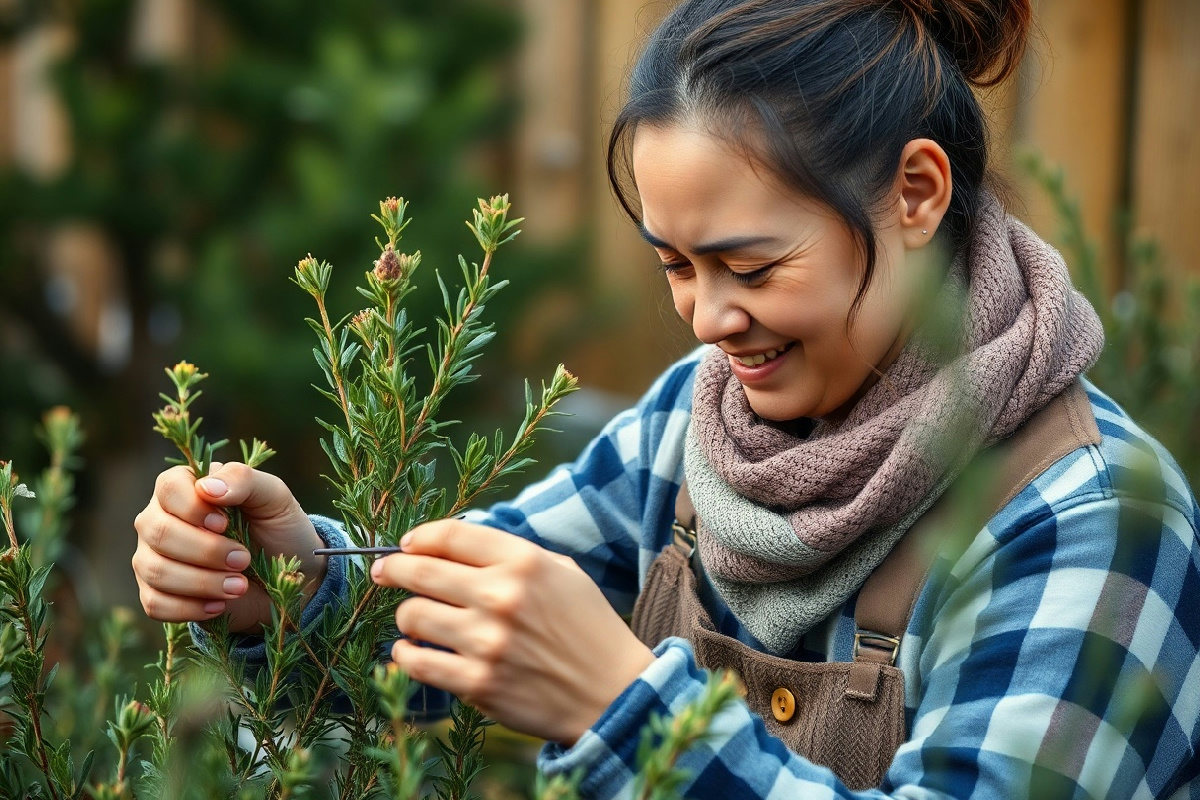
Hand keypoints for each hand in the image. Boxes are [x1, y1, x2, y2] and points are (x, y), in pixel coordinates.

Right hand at [132, 462, 326, 631]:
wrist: (286, 579)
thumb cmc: (277, 530)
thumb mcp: (274, 497)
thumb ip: (243, 480)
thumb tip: (207, 488)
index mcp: (183, 487)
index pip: (168, 487)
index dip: (194, 508)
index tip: (225, 524)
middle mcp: (159, 519)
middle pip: (159, 532)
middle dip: (206, 551)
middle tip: (244, 559)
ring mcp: (152, 557)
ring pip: (155, 570)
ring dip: (202, 582)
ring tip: (239, 585)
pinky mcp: (155, 593)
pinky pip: (154, 603)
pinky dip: (189, 608)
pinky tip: (218, 605)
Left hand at [371, 520, 655, 745]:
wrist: (612, 691)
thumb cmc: (586, 626)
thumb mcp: (561, 571)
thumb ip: (510, 553)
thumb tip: (451, 546)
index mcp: (523, 561)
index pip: (450, 535)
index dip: (419, 537)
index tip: (407, 545)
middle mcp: (502, 596)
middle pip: (420, 571)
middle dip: (393, 569)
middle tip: (383, 572)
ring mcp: (487, 642)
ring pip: (412, 616)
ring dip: (407, 616)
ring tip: (414, 620)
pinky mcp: (478, 683)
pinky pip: (417, 663)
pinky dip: (406, 655)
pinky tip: (411, 652)